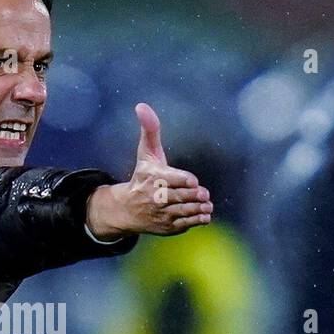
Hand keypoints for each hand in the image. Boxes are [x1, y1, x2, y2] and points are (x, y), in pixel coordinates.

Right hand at [85, 103, 212, 239]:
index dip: (185, 181)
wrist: (126, 210)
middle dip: (196, 196)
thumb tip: (141, 105)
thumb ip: (149, 130)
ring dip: (199, 208)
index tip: (194, 182)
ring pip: (185, 211)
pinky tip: (204, 214)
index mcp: (153, 178)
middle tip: (203, 194)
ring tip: (207, 204)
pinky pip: (185, 224)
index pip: (172, 180)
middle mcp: (156, 197)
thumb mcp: (145, 154)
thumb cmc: (142, 177)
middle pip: (181, 196)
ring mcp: (162, 214)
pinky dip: (197, 220)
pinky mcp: (167, 227)